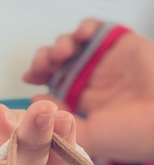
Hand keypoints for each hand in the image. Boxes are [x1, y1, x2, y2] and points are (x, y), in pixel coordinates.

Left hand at [22, 18, 153, 161]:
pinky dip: (85, 27)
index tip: (29, 77)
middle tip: (45, 64)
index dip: (38, 74)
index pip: (50, 81)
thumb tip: (34, 102)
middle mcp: (92, 77)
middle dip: (45, 58)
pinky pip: (98, 28)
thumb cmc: (135, 135)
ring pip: (72, 42)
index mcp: (81, 99)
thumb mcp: (89, 137)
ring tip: (63, 53)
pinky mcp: (122, 43)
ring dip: (61, 44)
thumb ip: (59, 122)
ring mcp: (106, 60)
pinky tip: (81, 35)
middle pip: (56, 59)